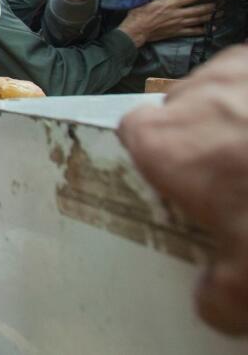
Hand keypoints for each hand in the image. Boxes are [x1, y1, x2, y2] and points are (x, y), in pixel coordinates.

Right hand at [117, 0, 214, 46]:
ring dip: (211, 16)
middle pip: (199, 9)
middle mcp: (178, 14)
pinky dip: (203, 30)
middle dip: (212, 6)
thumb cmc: (138, 14)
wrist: (136, 30)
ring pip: (198, 19)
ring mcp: (179, 24)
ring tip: (221, 13)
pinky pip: (193, 31)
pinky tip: (211, 28)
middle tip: (222, 3)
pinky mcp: (177, 32)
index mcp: (170, 4)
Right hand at [117, 44, 247, 334]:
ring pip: (223, 88)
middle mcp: (196, 96)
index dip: (155, 160)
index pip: (131, 134)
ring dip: (239, 115)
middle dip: (203, 139)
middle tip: (239, 179)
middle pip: (180, 110)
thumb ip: (219, 292)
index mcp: (165, 144)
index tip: (181, 185)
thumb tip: (214, 297)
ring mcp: (240, 69)